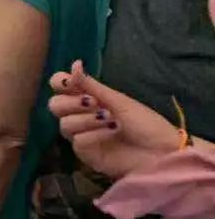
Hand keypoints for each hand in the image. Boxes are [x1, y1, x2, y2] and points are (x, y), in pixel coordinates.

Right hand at [48, 60, 181, 179]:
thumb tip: (74, 63)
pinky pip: (77, 142)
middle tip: (93, 102)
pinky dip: (92, 134)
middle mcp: (81, 115)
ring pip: (63, 124)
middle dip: (71, 102)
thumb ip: (92, 85)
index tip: (70, 83)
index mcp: (88, 98)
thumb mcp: (118, 100)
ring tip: (109, 119)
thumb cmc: (145, 122)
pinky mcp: (88, 155)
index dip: (59, 82)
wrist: (163, 152)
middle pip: (54, 105)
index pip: (59, 86)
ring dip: (85, 119)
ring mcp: (83, 135)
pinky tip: (110, 133)